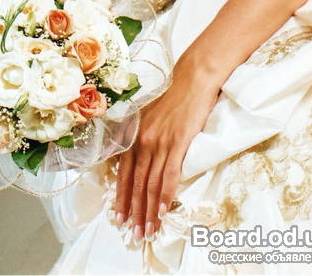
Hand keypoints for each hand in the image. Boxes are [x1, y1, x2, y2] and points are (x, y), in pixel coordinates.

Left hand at [113, 54, 221, 241]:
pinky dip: (165, 195)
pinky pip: (169, 174)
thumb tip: (141, 158)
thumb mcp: (149, 115)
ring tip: (147, 231)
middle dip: (133, 210)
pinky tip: (162, 211)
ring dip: (148, 210)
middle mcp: (142, 139)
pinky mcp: (178, 141)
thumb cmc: (174, 95)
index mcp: (134, 134)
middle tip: (131, 233)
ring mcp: (159, 141)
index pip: (123, 172)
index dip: (120, 196)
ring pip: (150, 182)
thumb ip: (142, 135)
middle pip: (135, 182)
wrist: (193, 77)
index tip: (118, 216)